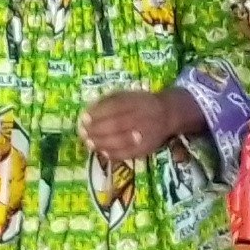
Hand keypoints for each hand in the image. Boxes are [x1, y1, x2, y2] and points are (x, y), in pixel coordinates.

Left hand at [79, 89, 193, 164]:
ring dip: (102, 143)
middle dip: (97, 130)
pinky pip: (129, 153)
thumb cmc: (141, 103)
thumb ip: (110, 100)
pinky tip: (102, 152)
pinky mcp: (147, 149)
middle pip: (116, 125)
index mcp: (136, 102)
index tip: (83, 118)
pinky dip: (114, 154)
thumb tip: (89, 110)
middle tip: (82, 133)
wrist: (167, 114)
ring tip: (89, 143)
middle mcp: (141, 118)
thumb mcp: (127, 95)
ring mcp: (145, 135)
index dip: (98, 114)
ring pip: (121, 140)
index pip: (114, 108)